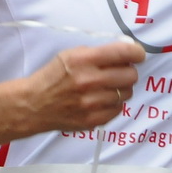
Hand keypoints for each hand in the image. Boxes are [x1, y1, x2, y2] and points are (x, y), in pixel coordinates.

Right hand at [18, 38, 145, 133]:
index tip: (138, 54)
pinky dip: (114, 104)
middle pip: (130, 75)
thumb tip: (126, 52)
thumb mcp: (70, 54)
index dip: (136, 52)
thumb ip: (97, 53)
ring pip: (126, 93)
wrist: (33, 104)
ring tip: (106, 87)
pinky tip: (101, 100)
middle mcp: (88, 81)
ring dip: (120, 89)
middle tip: (120, 72)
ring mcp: (91, 103)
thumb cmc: (53, 76)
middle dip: (128, 72)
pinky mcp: (93, 120)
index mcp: (83, 60)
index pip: (122, 53)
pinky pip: (118, 109)